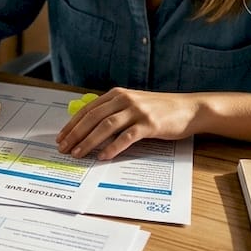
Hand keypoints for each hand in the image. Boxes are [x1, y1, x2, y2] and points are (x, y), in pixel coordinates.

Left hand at [56, 87, 193, 160]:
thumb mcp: (133, 104)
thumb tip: (90, 128)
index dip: (72, 124)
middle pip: (93, 117)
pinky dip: (113, 147)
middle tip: (64, 148)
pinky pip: (127, 137)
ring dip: (89, 141)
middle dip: (76, 134)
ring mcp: (137, 111)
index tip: (61, 137)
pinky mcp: (149, 124)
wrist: (188, 109)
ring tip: (78, 154)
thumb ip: (114, 111)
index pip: (88, 109)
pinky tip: (103, 156)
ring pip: (106, 126)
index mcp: (118, 94)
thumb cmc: (159, 110)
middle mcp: (125, 99)